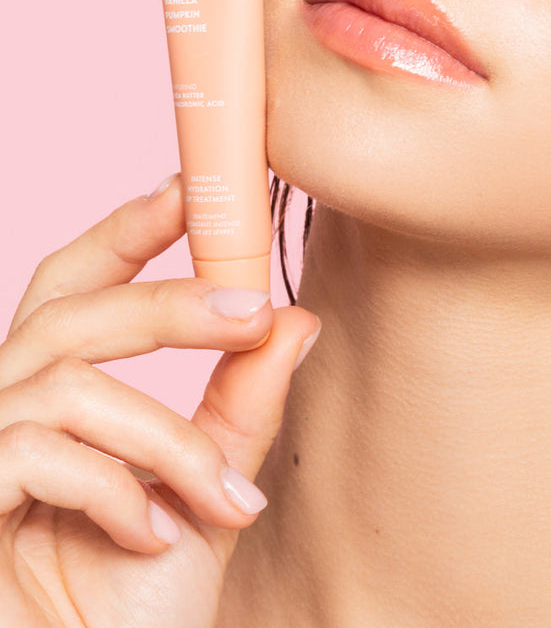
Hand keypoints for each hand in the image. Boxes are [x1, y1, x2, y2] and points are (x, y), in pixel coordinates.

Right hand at [0, 175, 320, 627]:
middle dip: (167, 303)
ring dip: (167, 439)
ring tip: (221, 499)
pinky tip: (152, 534)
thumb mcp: (206, 489)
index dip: (126, 230)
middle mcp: (4, 407)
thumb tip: (295, 319)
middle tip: (254, 312)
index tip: (189, 190)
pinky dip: (115, 488)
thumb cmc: (133, 604)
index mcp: (56, 394)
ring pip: (69, 383)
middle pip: (69, 309)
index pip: (78, 285)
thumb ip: (240, 406)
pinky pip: (34, 451)